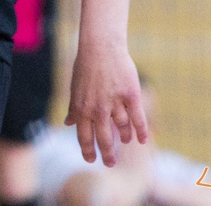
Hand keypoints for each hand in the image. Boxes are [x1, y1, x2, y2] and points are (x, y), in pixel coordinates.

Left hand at [65, 36, 148, 165]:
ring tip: (124, 140)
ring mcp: (114, 103)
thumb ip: (73, 108)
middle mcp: (97, 109)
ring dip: (123, 137)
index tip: (91, 160)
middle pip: (103, 139)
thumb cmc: (86, 67)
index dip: (87, 151)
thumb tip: (68, 123)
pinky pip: (137, 119)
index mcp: (81, 107)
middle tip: (110, 163)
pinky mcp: (130, 96)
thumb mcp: (75, 88)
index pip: (83, 136)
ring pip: (121, 129)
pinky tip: (142, 140)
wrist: (101, 46)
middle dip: (107, 154)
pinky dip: (140, 131)